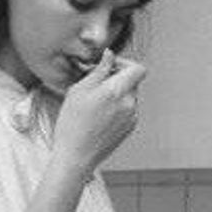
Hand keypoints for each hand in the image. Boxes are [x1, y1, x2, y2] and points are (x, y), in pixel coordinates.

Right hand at [53, 51, 146, 178]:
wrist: (76, 157)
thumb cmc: (72, 124)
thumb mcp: (79, 90)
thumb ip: (99, 70)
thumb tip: (109, 55)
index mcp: (118, 92)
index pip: (138, 69)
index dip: (125, 63)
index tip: (109, 66)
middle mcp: (130, 104)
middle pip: (133, 81)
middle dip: (117, 78)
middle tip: (95, 82)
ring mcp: (132, 118)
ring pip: (129, 96)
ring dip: (116, 93)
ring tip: (95, 101)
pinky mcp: (130, 128)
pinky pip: (128, 109)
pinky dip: (117, 106)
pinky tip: (99, 115)